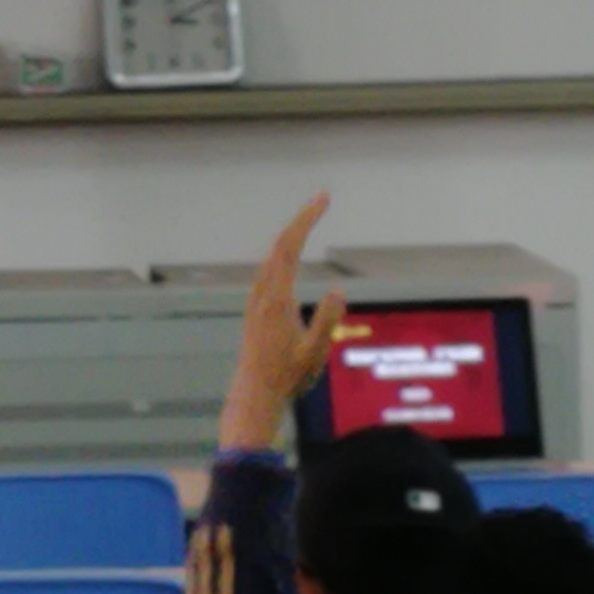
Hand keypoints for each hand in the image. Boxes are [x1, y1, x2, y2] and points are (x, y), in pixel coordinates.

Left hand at [222, 196, 352, 452]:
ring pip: (271, 257)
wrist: (254, 393)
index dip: (306, 219)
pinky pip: (268, 271)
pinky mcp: (255, 310)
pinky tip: (285, 258)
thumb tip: (339, 289)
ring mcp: (256, 301)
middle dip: (301, 219)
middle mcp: (263, 294)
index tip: (323, 199)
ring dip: (290, 235)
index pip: (290, 247)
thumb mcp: (316, 351)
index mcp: (278, 298)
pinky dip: (281, 254)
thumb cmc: (287, 376)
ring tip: (307, 220)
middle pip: (280, 246)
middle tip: (323, 199)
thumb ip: (327, 319)